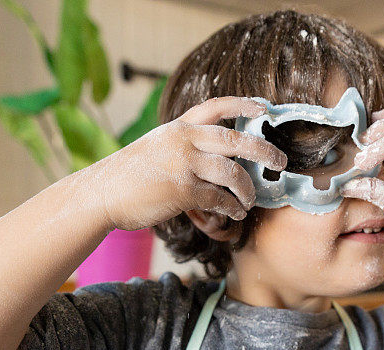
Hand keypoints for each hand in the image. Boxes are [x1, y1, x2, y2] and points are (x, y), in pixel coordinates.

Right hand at [92, 97, 287, 230]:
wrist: (102, 193)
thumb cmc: (131, 174)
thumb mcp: (158, 146)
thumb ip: (187, 145)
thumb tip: (222, 159)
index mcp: (180, 127)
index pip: (217, 106)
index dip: (243, 104)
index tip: (264, 107)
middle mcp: (184, 140)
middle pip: (238, 139)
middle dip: (265, 151)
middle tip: (281, 162)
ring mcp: (184, 165)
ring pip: (233, 173)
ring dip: (248, 190)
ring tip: (249, 200)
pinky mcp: (183, 191)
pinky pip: (220, 199)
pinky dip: (232, 207)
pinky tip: (235, 212)